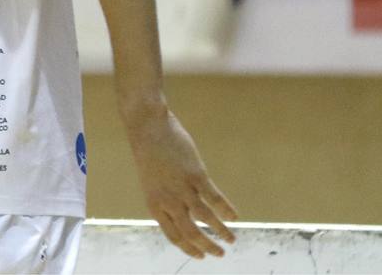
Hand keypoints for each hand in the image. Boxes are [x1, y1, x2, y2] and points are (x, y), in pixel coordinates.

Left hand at [125, 107, 238, 258]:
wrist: (147, 127)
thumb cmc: (148, 152)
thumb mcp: (151, 181)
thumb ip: (164, 199)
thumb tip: (182, 212)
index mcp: (154, 204)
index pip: (173, 235)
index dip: (188, 247)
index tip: (200, 255)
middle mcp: (168, 201)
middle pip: (191, 233)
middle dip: (207, 247)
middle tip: (219, 254)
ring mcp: (182, 188)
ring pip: (206, 219)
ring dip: (221, 232)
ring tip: (232, 240)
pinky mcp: (196, 175)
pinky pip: (215, 198)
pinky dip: (226, 210)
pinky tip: (234, 217)